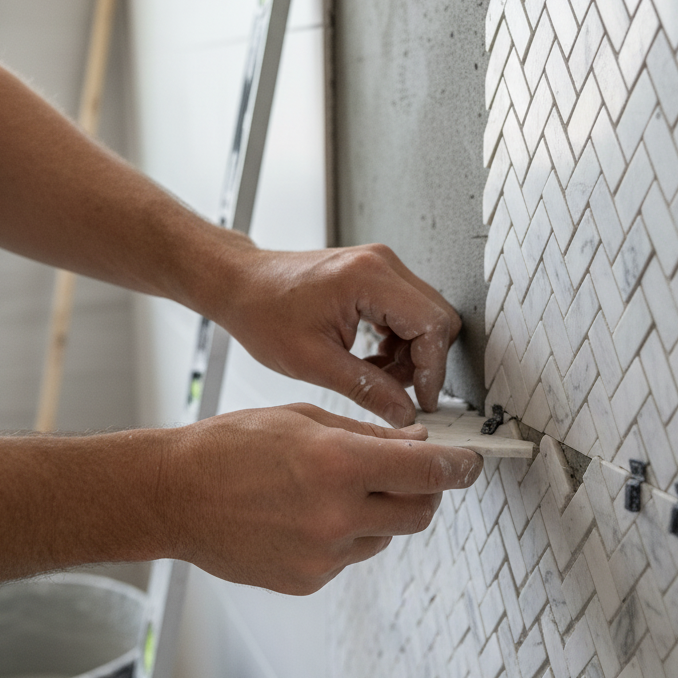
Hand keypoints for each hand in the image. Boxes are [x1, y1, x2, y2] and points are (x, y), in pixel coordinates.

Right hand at [166, 404, 481, 593]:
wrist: (175, 496)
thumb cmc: (230, 447)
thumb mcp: (304, 419)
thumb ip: (367, 435)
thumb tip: (416, 443)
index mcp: (338, 464)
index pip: (428, 470)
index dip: (459, 466)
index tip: (470, 462)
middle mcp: (337, 515)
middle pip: (419, 512)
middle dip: (424, 490)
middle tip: (412, 471)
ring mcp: (323, 555)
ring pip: (385, 534)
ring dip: (380, 511)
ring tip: (336, 488)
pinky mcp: (309, 580)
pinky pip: (350, 555)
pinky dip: (346, 534)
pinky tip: (307, 513)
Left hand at [218, 244, 462, 426]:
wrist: (241, 285)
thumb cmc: (263, 313)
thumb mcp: (313, 362)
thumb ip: (366, 389)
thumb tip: (404, 413)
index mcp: (368, 278)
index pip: (432, 325)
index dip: (432, 370)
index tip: (422, 400)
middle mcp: (381, 263)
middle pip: (437, 318)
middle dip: (423, 362)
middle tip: (395, 391)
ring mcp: (379, 265)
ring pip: (425, 316)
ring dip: (410, 353)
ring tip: (374, 376)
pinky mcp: (374, 274)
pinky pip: (407, 310)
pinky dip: (398, 340)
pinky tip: (370, 359)